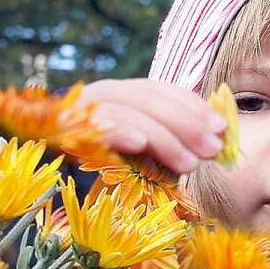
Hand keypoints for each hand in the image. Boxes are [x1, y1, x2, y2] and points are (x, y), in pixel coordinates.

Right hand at [75, 79, 227, 174]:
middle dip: (187, 124)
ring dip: (164, 138)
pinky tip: (139, 144)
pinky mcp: (63, 130)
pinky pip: (94, 125)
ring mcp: (80, 109)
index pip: (162, 90)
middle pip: (149, 98)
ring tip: (190, 164)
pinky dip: (118, 131)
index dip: (194, 106)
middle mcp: (102, 94)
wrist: (48, 178)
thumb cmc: (107, 171)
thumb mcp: (147, 155)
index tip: (221, 128)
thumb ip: (174, 143)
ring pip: (129, 111)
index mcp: (122, 93)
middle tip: (213, 150)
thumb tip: (217, 140)